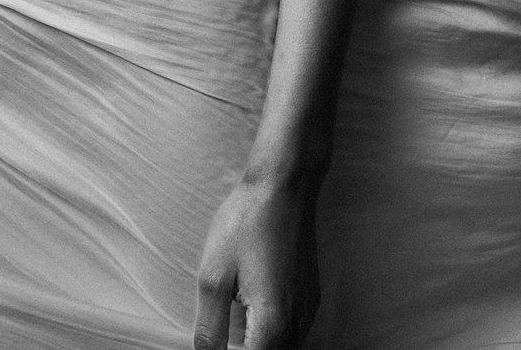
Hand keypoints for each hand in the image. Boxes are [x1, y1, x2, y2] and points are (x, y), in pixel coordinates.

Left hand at [192, 174, 318, 349]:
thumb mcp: (214, 276)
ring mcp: (308, 309)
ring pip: (284, 347)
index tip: (216, 341)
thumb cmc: (247, 223)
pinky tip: (251, 310)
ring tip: (234, 323)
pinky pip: (293, 332)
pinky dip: (272, 333)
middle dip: (245, 349)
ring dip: (260, 344)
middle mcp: (298, 322)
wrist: (284, 186)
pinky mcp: (311, 296)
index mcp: (273, 323)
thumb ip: (209, 328)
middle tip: (220, 331)